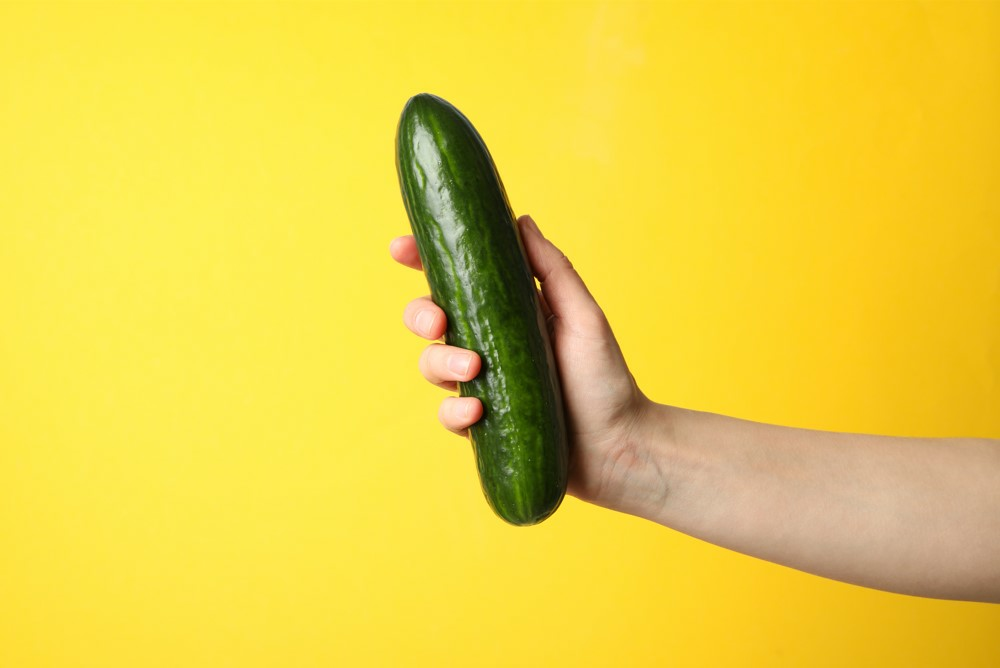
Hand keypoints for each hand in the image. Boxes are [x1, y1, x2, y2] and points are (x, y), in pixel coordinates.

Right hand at [391, 215, 659, 512]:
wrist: (620, 445)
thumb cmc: (606, 378)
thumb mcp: (582, 315)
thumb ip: (552, 269)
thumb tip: (520, 219)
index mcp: (507, 311)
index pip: (455, 279)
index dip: (422, 261)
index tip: (401, 248)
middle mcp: (488, 343)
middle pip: (428, 319)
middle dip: (421, 315)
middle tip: (440, 322)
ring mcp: (481, 384)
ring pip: (431, 365)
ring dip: (441, 363)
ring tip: (474, 368)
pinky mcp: (482, 425)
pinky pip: (448, 415)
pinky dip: (455, 411)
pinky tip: (478, 410)